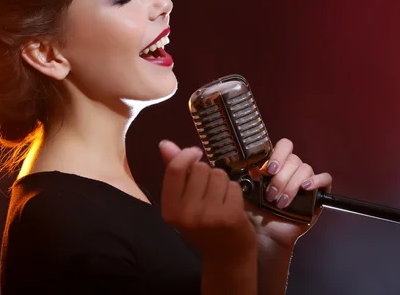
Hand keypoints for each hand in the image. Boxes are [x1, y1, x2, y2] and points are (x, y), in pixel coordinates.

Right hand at [159, 140, 257, 259]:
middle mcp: (186, 215)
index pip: (175, 170)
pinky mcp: (230, 217)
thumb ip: (174, 171)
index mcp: (170, 210)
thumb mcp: (184, 201)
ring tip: (221, 200)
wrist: (227, 256)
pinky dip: (235, 192)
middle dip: (207, 174)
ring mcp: (208, 216)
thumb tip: (164, 143)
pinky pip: (233, 185)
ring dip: (223, 183)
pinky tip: (232, 207)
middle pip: (200, 169)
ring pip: (218, 175)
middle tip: (209, 193)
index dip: (187, 155)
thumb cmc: (204, 224)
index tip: (196, 152)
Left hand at [245, 138, 332, 249]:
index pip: (284, 146)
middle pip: (294, 159)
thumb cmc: (255, 213)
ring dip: (292, 185)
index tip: (269, 170)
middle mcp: (292, 170)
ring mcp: (306, 181)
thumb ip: (248, 177)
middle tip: (270, 195)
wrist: (265, 235)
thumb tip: (252, 166)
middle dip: (281, 178)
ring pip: (305, 169)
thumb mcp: (247, 193)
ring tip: (281, 203)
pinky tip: (305, 189)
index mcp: (277, 165)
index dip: (278, 154)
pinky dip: (316, 181)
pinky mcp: (318, 194)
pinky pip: (325, 179)